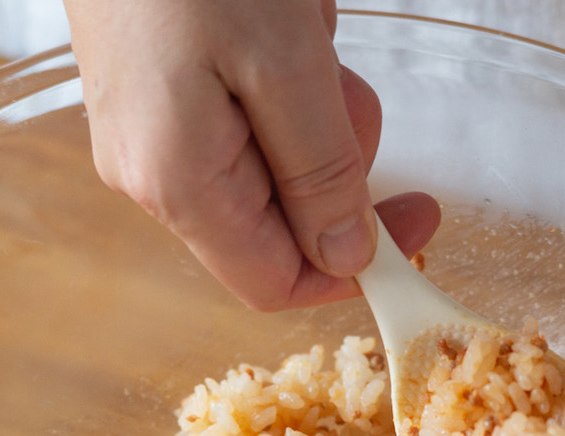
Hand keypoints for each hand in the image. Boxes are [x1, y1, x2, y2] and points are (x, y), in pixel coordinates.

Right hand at [62, 0, 439, 310]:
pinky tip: (276, 25)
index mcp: (178, 183)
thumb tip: (346, 256)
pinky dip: (278, 82)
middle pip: (275, 223)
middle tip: (345, 85)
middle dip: (334, 165)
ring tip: (303, 35)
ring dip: (310, 113)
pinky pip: (238, 122)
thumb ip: (320, 171)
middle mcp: (151, 174)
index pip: (276, 282)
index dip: (354, 269)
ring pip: (264, 167)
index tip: (417, 220)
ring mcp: (147, 136)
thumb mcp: (284, 63)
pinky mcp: (152, 98)